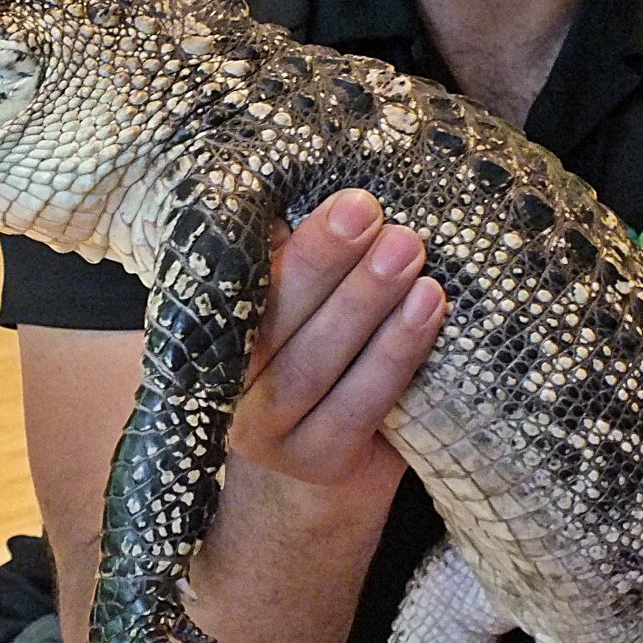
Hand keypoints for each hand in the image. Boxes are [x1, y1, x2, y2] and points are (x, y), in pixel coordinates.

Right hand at [230, 189, 444, 489]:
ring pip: (315, 363)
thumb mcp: (293, 311)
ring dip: (366, 303)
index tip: (341, 199)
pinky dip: (395, 355)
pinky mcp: (316, 461)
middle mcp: (226, 385)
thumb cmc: (317, 364)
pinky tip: (429, 307)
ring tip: (409, 251)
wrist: (319, 478)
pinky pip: (358, 406)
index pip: (241, 282)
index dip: (291, 242)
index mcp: (213, 332)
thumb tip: (325, 164)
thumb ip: (295, 260)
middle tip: (371, 212)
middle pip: (275, 318)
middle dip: (327, 261)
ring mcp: (267, 432)